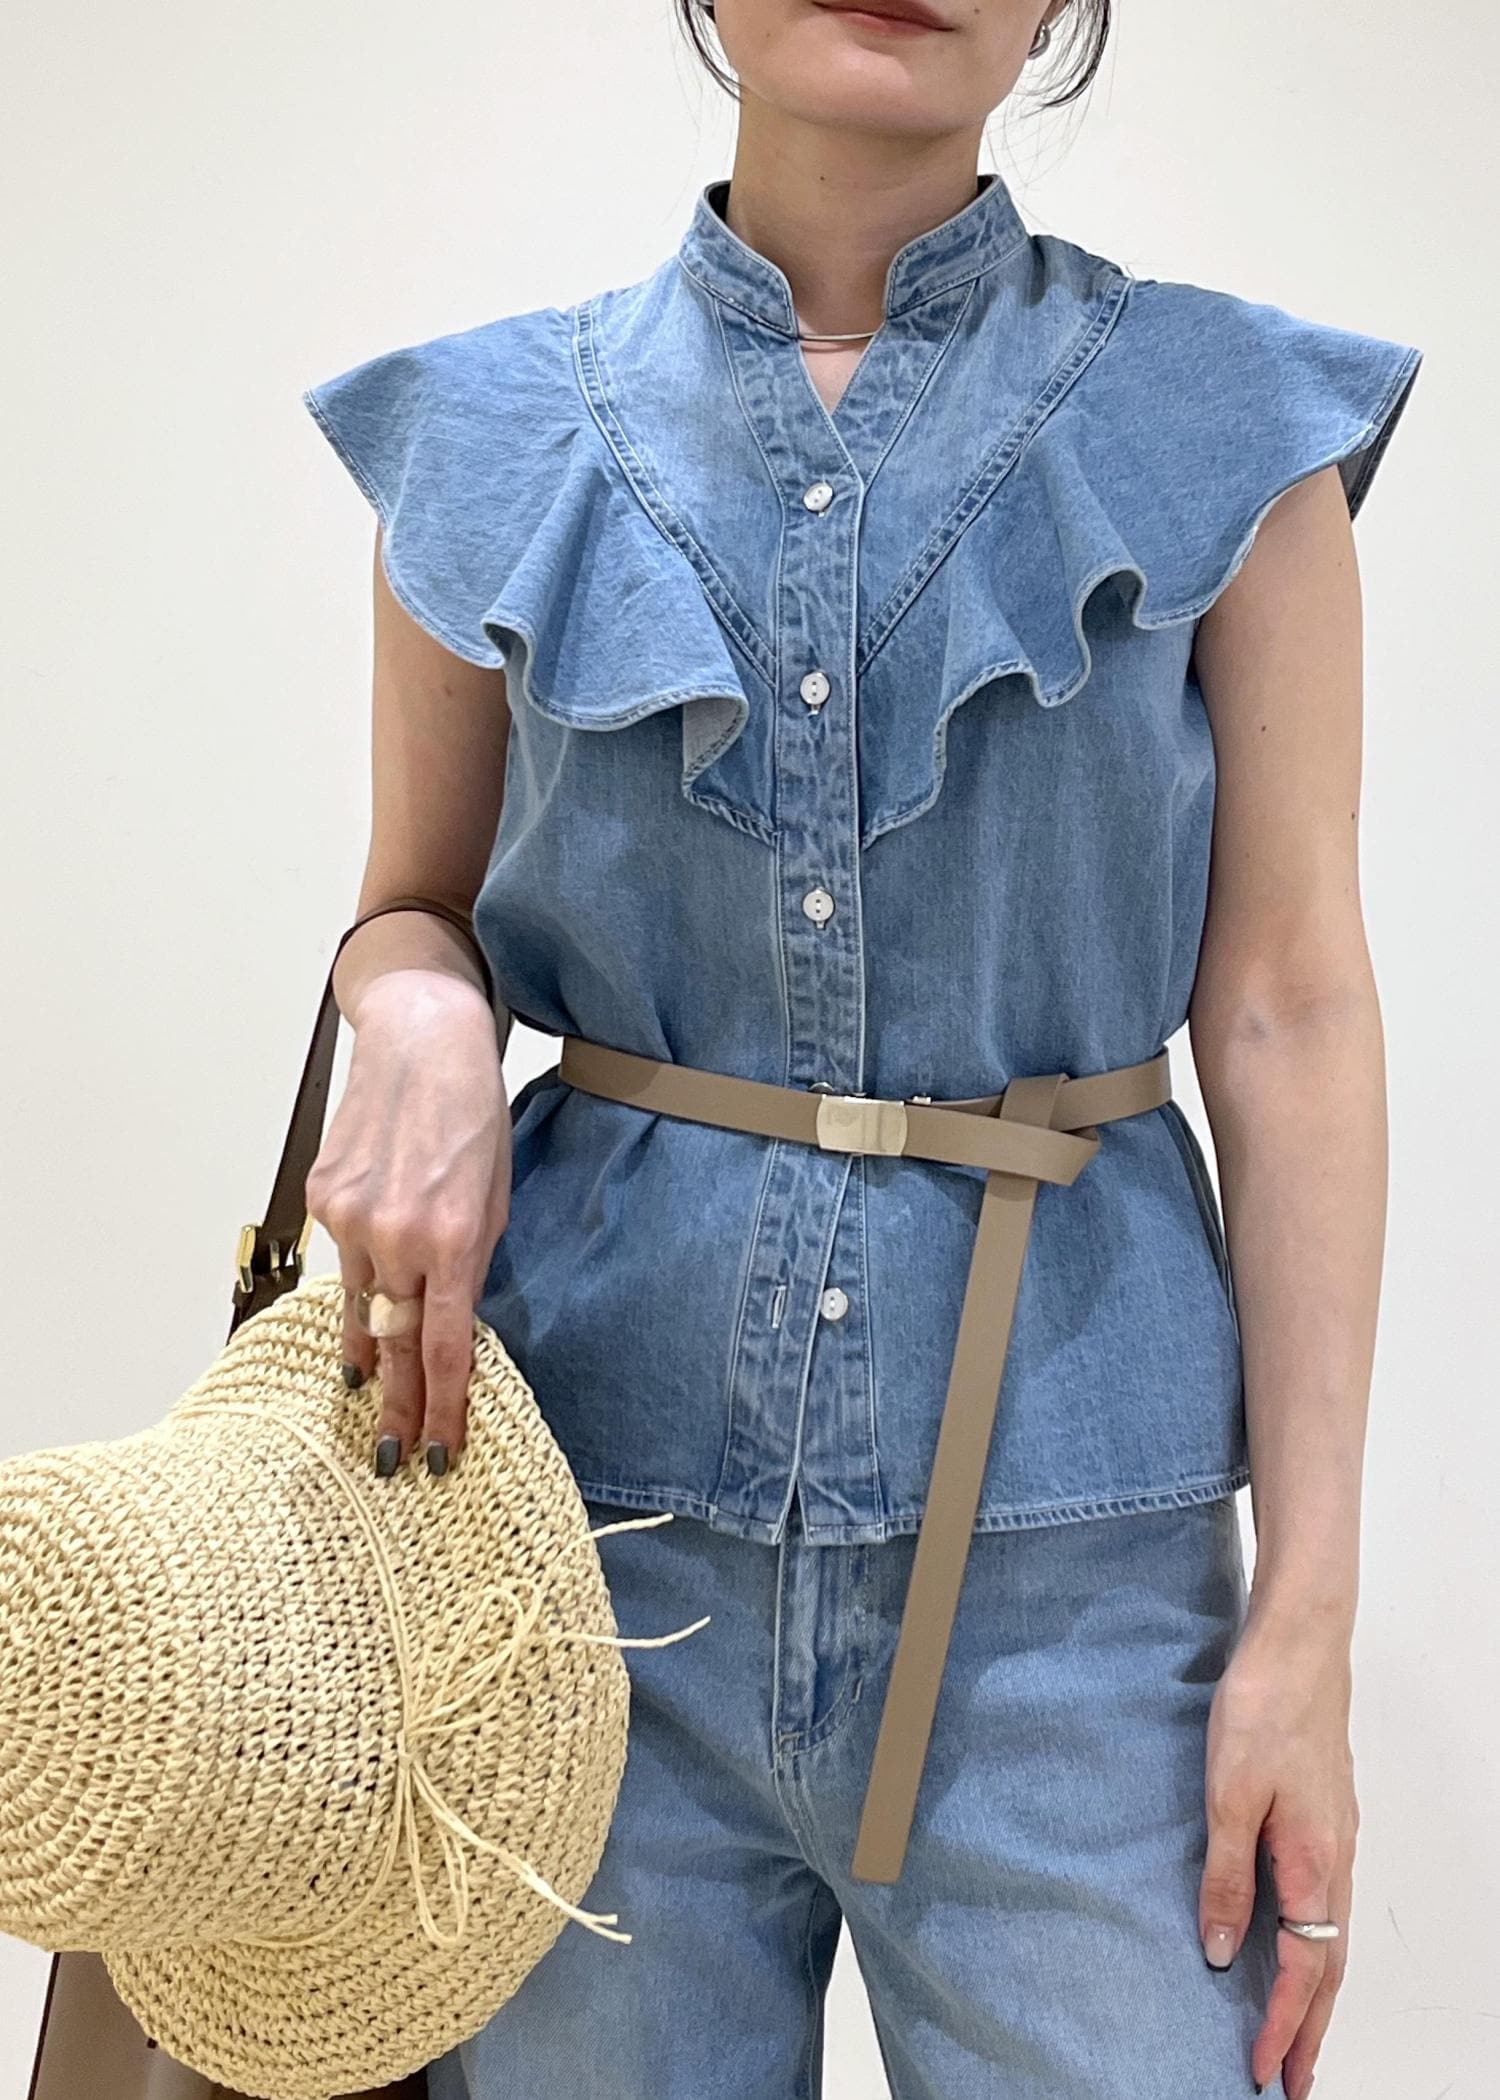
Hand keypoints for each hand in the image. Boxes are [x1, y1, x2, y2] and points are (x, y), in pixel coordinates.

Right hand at [304, 966, 511, 1476]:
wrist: (421, 1040)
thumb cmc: (473, 1112)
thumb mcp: (498, 1193)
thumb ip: (475, 1261)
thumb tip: (453, 1319)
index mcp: (455, 1238)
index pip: (444, 1347)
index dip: (443, 1407)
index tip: (441, 1451)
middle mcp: (397, 1235)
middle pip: (393, 1344)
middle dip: (395, 1406)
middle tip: (393, 1458)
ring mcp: (350, 1218)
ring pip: (359, 1306)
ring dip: (366, 1353)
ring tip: (367, 1399)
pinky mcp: (321, 1197)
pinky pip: (341, 1259)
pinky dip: (355, 1280)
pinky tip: (361, 1298)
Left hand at [1199, 1607, 1355, 2099]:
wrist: (1300, 1643)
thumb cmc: (1264, 1709)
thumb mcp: (1229, 1795)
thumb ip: (1225, 1876)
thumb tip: (1220, 1952)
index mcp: (1315, 1864)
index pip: (1304, 1969)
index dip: (1283, 2024)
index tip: (1263, 2072)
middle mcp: (1336, 1859)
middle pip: (1327, 1965)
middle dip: (1310, 2029)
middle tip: (1291, 2082)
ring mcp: (1335, 1836)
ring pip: (1330, 1933)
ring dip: (1314, 1990)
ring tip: (1294, 2031)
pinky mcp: (1324, 1814)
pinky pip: (1323, 1900)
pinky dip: (1313, 1941)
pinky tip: (1292, 1941)